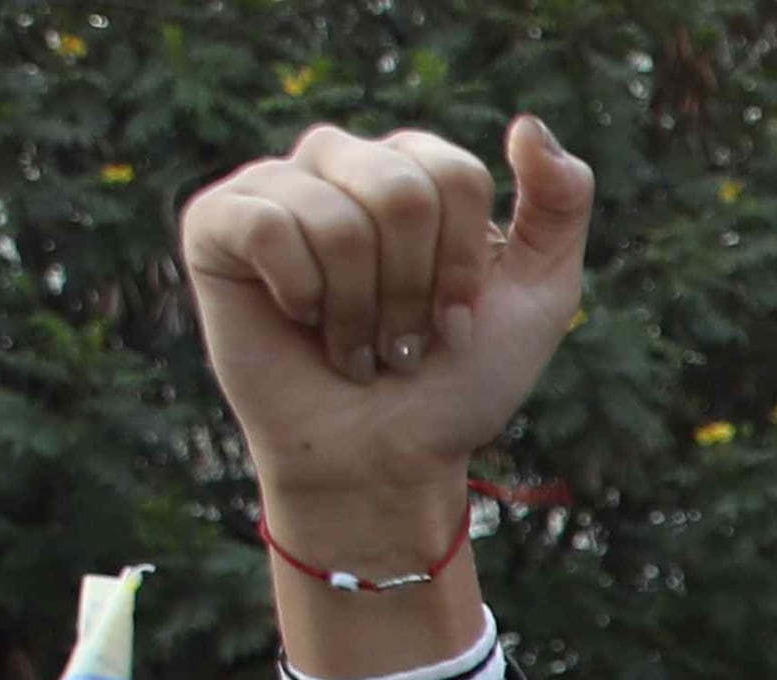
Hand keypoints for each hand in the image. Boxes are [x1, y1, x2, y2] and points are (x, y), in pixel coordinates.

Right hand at [180, 117, 593, 556]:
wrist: (384, 459)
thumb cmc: (455, 380)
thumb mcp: (540, 295)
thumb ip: (560, 204)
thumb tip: (528, 123)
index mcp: (413, 167)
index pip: (455, 176)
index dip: (463, 265)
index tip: (455, 322)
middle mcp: (341, 162)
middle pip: (400, 191)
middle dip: (413, 290)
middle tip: (402, 340)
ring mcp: (275, 186)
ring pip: (337, 218)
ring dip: (360, 310)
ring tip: (355, 344)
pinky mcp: (216, 222)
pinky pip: (268, 226)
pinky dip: (301, 296)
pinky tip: (299, 322)